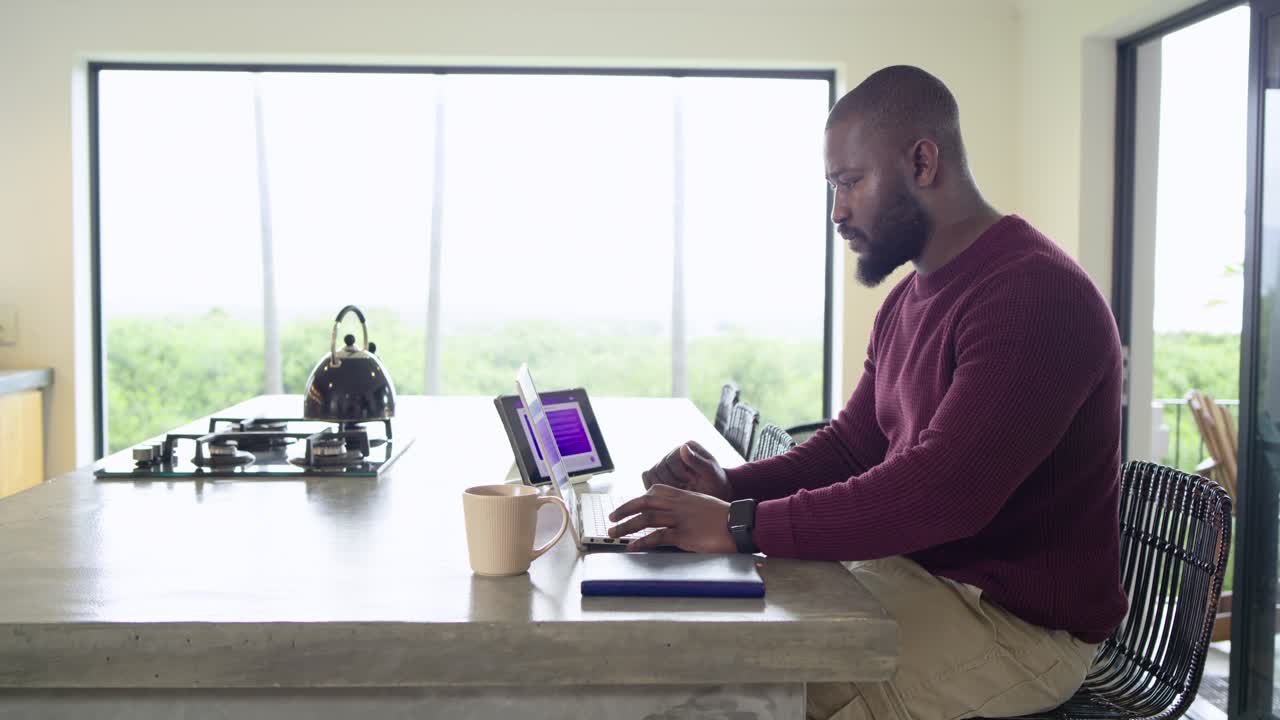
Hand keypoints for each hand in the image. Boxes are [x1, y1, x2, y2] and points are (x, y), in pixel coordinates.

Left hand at [607, 484, 735, 552]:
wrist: (739, 523)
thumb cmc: (725, 516)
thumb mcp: (704, 503)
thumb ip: (688, 505)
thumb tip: (677, 512)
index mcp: (683, 495)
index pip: (654, 491)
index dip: (638, 498)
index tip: (628, 505)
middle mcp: (678, 504)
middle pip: (644, 502)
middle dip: (624, 509)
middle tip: (611, 518)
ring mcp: (680, 518)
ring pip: (646, 518)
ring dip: (626, 526)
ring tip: (614, 534)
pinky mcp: (684, 534)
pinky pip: (658, 536)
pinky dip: (642, 542)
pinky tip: (632, 547)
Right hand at [641, 440, 730, 500]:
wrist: (714, 494)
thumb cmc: (715, 484)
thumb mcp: (711, 474)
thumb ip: (697, 461)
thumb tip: (683, 446)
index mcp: (688, 446)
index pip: (671, 460)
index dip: (679, 475)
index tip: (692, 483)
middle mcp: (675, 451)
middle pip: (659, 468)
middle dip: (672, 483)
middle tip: (685, 490)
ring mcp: (665, 462)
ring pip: (651, 473)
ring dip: (663, 487)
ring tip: (679, 492)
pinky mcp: (658, 472)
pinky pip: (647, 477)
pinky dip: (653, 487)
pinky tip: (668, 494)